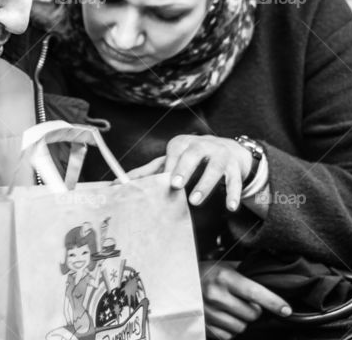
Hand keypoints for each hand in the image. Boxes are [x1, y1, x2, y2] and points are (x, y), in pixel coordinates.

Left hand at [127, 135, 251, 209]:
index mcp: (184, 144)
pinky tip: (230, 207)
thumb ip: (148, 172)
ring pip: (215, 167)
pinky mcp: (235, 168)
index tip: (165, 180)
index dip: (170, 164)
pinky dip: (233, 194)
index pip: (175, 151)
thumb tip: (116, 184)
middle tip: (176, 185)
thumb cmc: (191, 157)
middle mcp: (203, 146)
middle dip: (185, 168)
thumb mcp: (171, 160)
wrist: (227, 149)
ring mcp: (221, 156)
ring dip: (206, 183)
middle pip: (194, 154)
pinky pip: (235, 181)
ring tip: (195, 200)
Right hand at [200, 260, 290, 338]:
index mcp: (223, 277)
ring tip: (232, 309)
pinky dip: (230, 329)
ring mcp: (209, 313)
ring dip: (242, 320)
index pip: (254, 292)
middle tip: (245, 302)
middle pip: (252, 314)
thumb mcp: (225, 266)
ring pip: (241, 327)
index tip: (286, 309)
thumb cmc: (205, 272)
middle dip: (254, 310)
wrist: (178, 282)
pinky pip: (229, 336)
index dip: (273, 302)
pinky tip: (223, 317)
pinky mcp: (204, 326)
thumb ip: (246, 272)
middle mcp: (215, 295)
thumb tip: (272, 280)